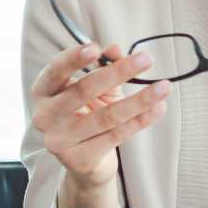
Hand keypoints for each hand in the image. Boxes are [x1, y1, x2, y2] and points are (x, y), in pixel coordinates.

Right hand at [29, 43, 170, 190]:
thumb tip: (116, 50)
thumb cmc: (87, 114)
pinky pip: (116, 136)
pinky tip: (158, 108)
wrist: (84, 160)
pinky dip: (141, 121)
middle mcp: (45, 116)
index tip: (96, 47)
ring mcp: (59, 141)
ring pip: (106, 116)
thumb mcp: (95, 87)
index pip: (55, 71)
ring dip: (139, 99)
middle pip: (84, 90)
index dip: (74, 58)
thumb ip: (104, 65)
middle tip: (146, 59)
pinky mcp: (79, 159)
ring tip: (164, 87)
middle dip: (118, 72)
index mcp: (43, 92)